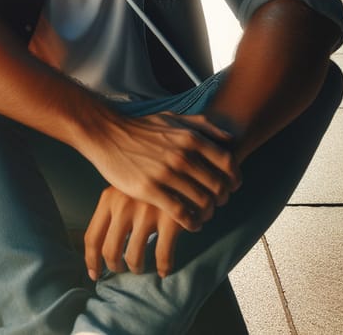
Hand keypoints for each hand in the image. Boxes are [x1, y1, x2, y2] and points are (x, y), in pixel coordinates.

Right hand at [81, 110, 240, 231]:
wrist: (108, 134)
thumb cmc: (142, 127)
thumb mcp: (173, 117)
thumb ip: (203, 125)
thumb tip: (229, 137)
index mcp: (190, 138)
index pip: (227, 163)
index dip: (234, 178)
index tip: (232, 186)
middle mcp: (182, 155)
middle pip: (218, 186)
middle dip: (223, 198)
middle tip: (218, 203)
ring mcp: (166, 173)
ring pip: (202, 202)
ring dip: (208, 212)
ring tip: (205, 215)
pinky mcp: (150, 190)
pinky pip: (181, 213)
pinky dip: (192, 222)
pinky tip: (192, 224)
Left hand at [84, 186, 182, 279]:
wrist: (182, 167)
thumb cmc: (148, 180)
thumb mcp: (124, 187)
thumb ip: (112, 209)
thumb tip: (99, 247)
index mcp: (109, 198)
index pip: (92, 237)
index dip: (91, 261)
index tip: (94, 274)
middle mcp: (124, 205)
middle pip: (110, 251)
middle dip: (115, 266)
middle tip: (122, 269)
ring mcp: (147, 212)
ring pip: (134, 257)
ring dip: (136, 268)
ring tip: (140, 267)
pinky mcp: (170, 219)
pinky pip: (162, 256)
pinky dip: (163, 267)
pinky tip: (164, 270)